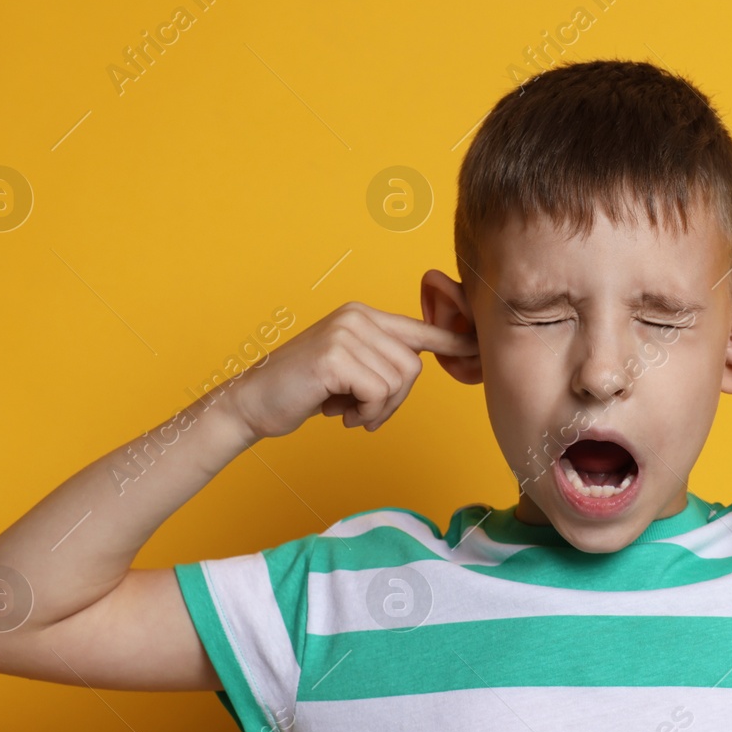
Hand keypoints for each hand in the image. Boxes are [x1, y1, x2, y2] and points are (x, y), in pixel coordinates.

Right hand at [229, 302, 476, 441]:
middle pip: (413, 367)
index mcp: (363, 316)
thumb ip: (381, 360)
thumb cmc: (303, 391)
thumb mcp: (349, 370)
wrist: (253, 403)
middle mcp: (356, 317)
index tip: (478, 347)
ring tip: (348, 411)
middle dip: (395, 401)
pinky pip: (379, 393)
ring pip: (398, 382)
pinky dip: (366, 413)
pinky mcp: (335, 356)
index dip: (452, 340)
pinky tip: (341, 414)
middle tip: (364, 412)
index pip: (419, 327)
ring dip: (378, 410)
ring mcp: (345, 333)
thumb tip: (419, 364)